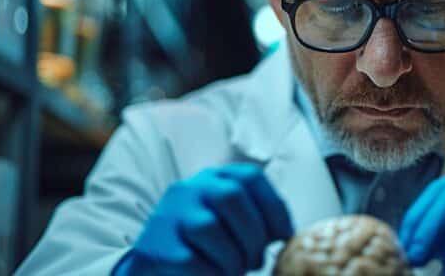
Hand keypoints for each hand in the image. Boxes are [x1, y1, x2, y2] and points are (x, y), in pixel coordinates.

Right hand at [113, 164, 293, 274]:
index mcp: (213, 179)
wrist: (156, 267)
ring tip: (235, 271)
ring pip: (209, 226)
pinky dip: (213, 274)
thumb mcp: (230, 223)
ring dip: (233, 258)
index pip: (250, 177)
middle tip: (257, 261)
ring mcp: (169, 216)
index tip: (283, 236)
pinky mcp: (158, 248)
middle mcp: (189, 189)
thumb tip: (287, 236)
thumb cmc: (205, 246)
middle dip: (253, 234)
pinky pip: (192, 260)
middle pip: (231, 196)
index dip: (274, 207)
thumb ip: (254, 219)